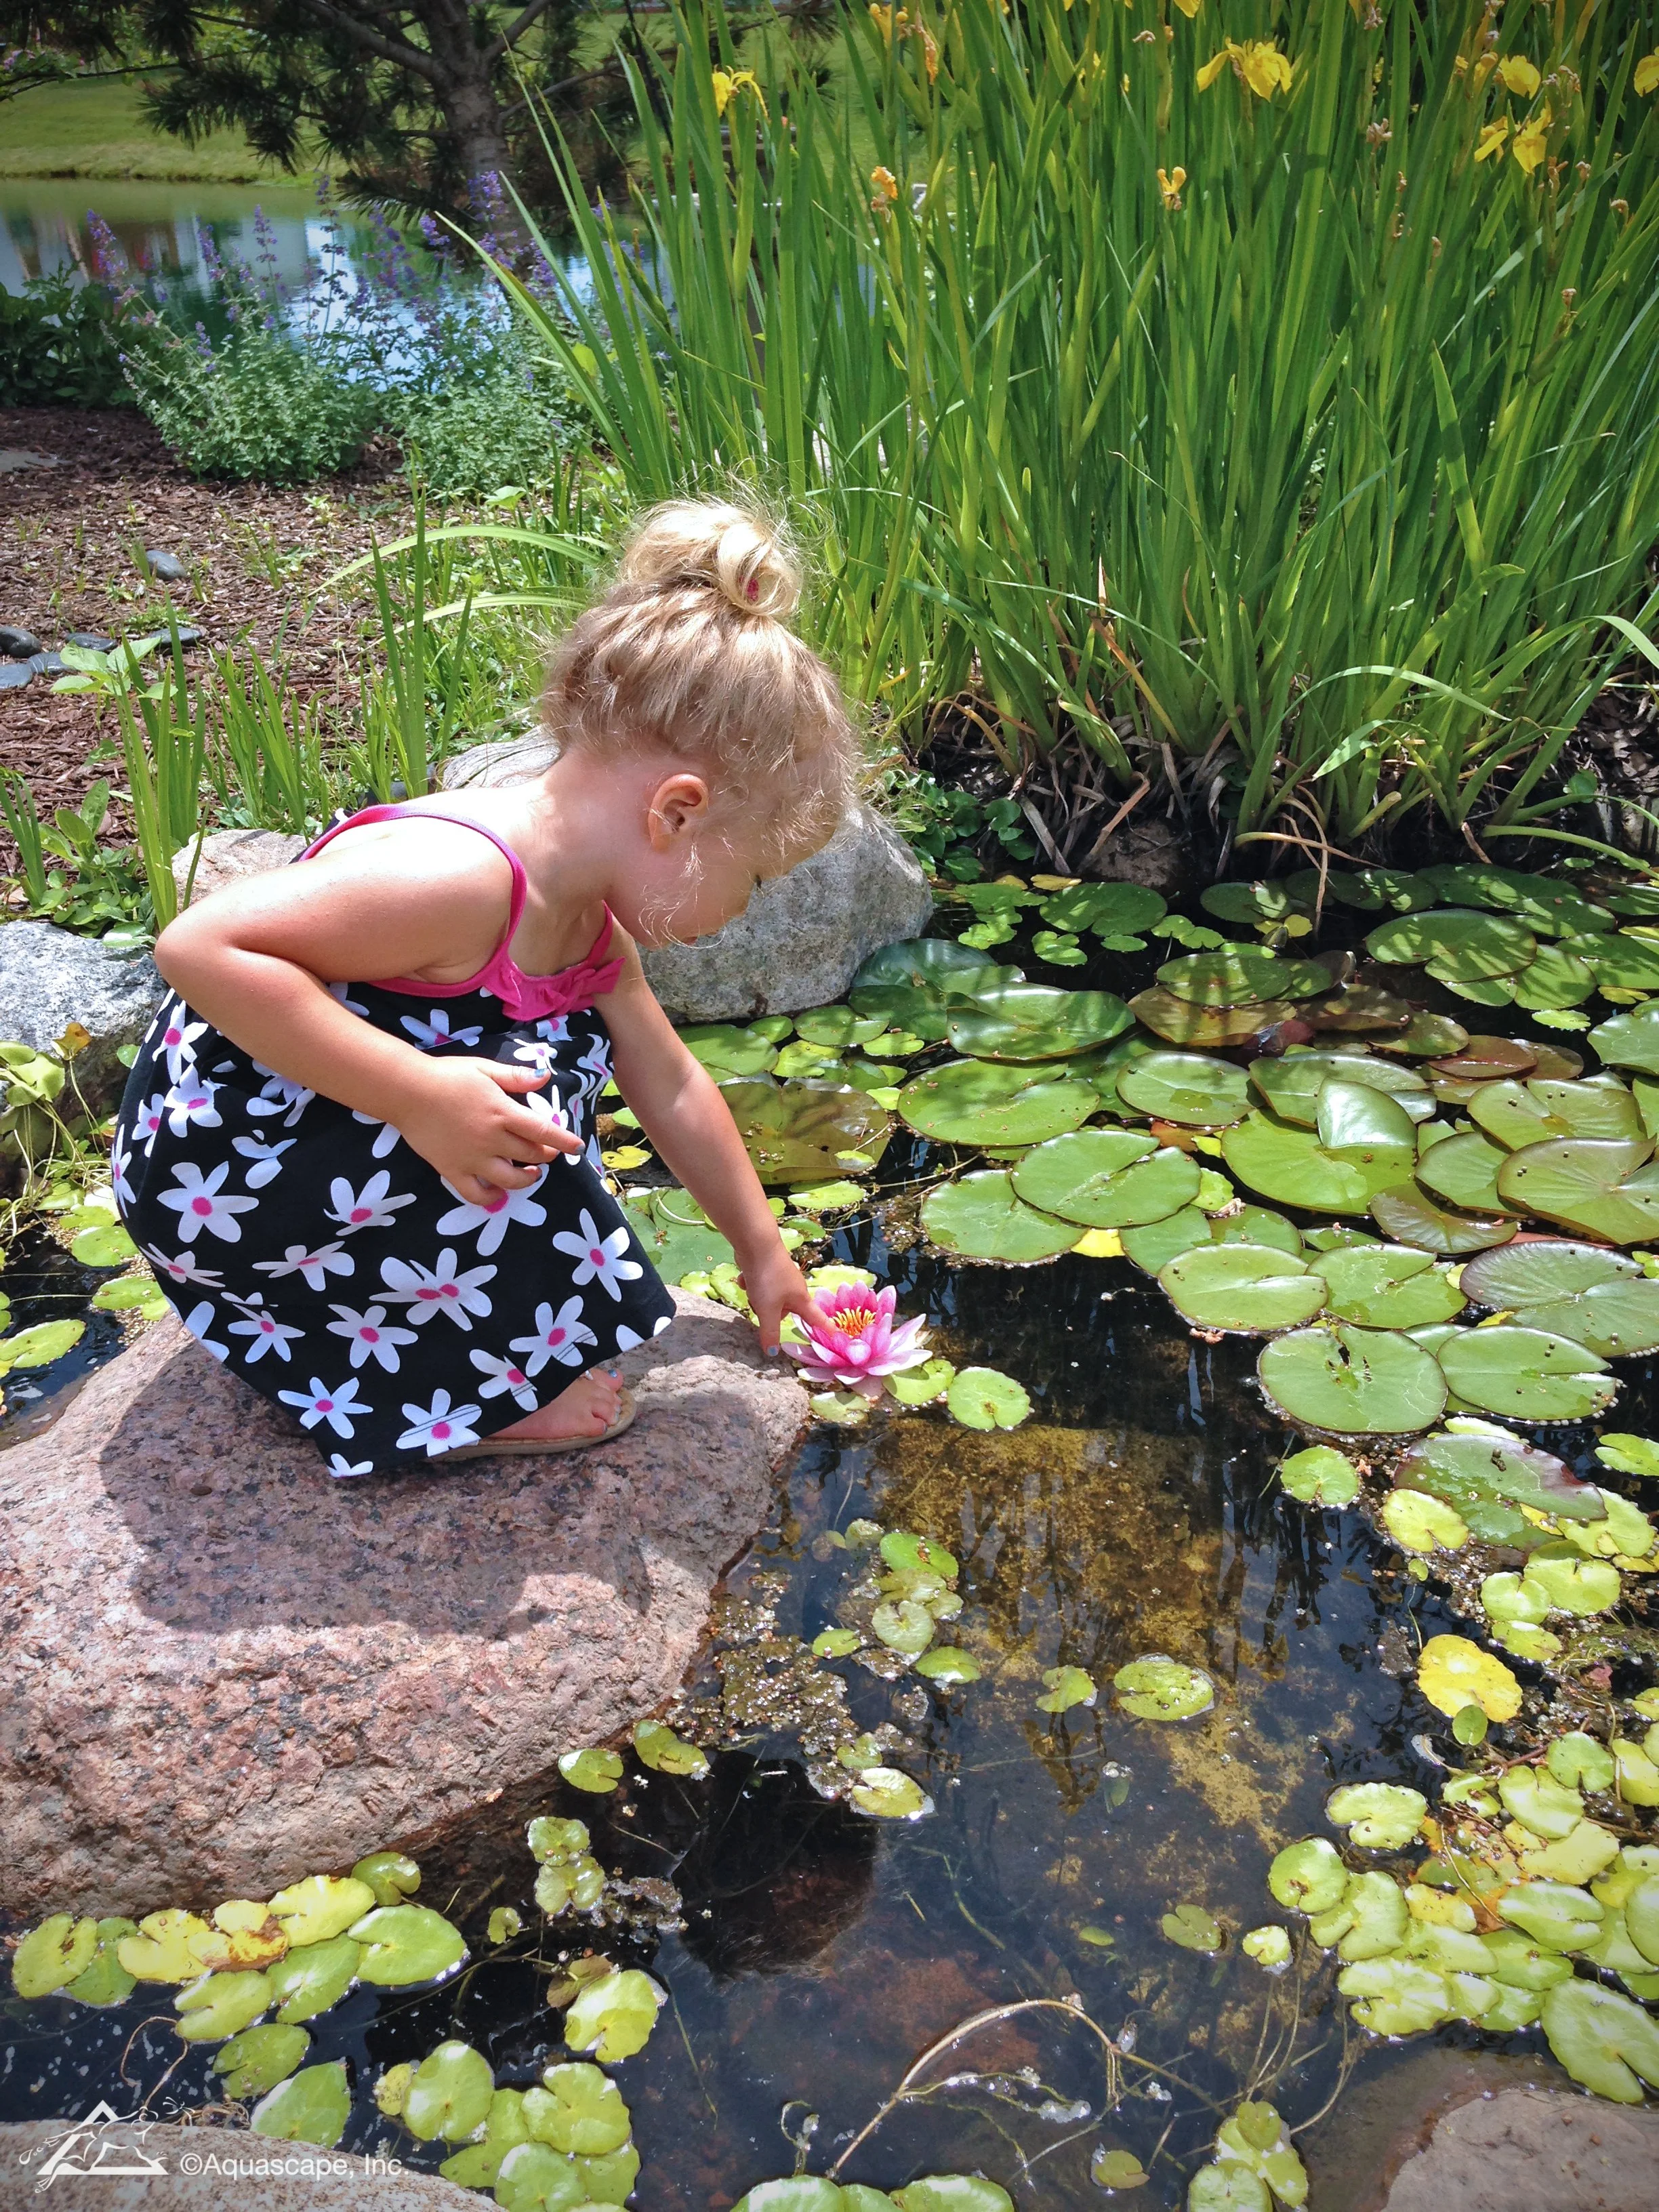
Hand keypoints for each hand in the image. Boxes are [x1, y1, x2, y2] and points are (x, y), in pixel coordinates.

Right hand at [395, 1058, 580, 1205]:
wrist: (407, 1091)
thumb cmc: (447, 1076)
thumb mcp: (484, 1069)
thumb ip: (515, 1077)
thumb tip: (545, 1077)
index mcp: (502, 1112)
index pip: (543, 1131)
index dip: (563, 1141)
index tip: (576, 1147)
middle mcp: (492, 1139)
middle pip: (530, 1154)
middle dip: (544, 1154)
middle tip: (545, 1151)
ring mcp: (473, 1158)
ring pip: (510, 1179)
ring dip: (526, 1179)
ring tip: (531, 1174)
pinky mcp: (453, 1170)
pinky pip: (476, 1194)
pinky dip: (491, 1198)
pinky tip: (499, 1193)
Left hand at [737, 1243, 827, 1355]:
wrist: (757, 1243)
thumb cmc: (768, 1278)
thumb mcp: (767, 1310)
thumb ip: (769, 1332)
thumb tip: (773, 1353)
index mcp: (801, 1300)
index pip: (817, 1319)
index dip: (827, 1329)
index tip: (837, 1337)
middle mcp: (795, 1288)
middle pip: (784, 1311)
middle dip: (769, 1312)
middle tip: (760, 1305)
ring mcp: (782, 1277)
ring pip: (768, 1298)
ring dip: (757, 1296)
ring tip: (751, 1287)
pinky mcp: (770, 1267)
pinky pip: (760, 1283)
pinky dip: (751, 1282)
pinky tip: (745, 1276)